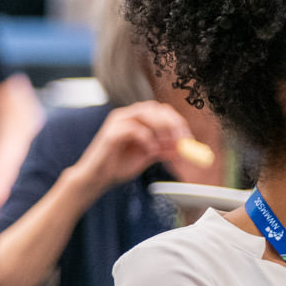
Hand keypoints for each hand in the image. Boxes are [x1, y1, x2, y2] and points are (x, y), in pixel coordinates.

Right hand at [69, 102, 191, 194]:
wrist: (98, 178)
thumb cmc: (120, 166)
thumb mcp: (147, 156)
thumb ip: (163, 149)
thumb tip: (183, 147)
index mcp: (135, 118)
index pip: (161, 110)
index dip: (177, 121)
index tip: (187, 137)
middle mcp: (126, 115)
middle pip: (154, 107)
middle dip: (171, 122)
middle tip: (181, 139)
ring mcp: (117, 122)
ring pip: (145, 113)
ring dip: (161, 128)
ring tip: (167, 145)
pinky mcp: (111, 133)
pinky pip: (134, 129)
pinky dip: (147, 139)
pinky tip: (151, 151)